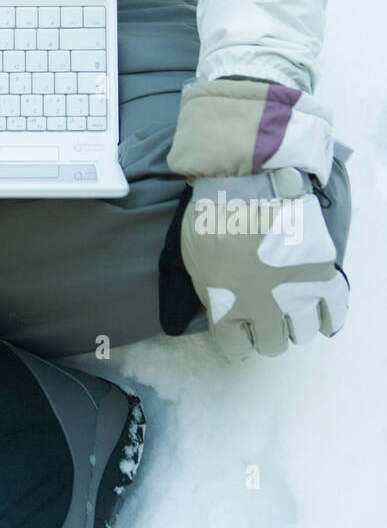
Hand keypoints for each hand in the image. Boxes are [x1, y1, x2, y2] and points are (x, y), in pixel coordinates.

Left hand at [179, 167, 348, 359]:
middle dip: (267, 332)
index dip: (237, 338)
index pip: (236, 348)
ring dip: (295, 323)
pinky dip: (329, 318)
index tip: (240, 326)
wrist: (246, 180)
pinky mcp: (320, 273)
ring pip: (303, 332)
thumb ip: (208, 288)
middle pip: (272, 343)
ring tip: (290, 306)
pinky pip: (334, 311)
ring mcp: (296, 292)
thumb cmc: (210, 214)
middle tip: (265, 313)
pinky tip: (321, 314)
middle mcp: (264, 309)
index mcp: (227, 307)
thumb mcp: (192, 256)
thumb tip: (220, 302)